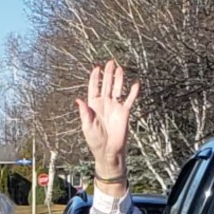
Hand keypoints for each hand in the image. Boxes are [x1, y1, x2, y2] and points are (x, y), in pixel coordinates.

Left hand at [75, 60, 139, 178]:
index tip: (97, 68)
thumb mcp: (87, 126)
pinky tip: (135, 84)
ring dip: (119, 79)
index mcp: (93, 106)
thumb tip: (78, 100)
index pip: (94, 88)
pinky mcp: (124, 112)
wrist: (108, 151)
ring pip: (118, 89)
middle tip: (110, 62)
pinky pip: (129, 100)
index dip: (95, 78)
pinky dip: (132, 93)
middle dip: (108, 74)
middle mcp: (105, 104)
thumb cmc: (95, 141)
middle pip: (107, 85)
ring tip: (120, 68)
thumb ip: (84, 112)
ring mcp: (115, 107)